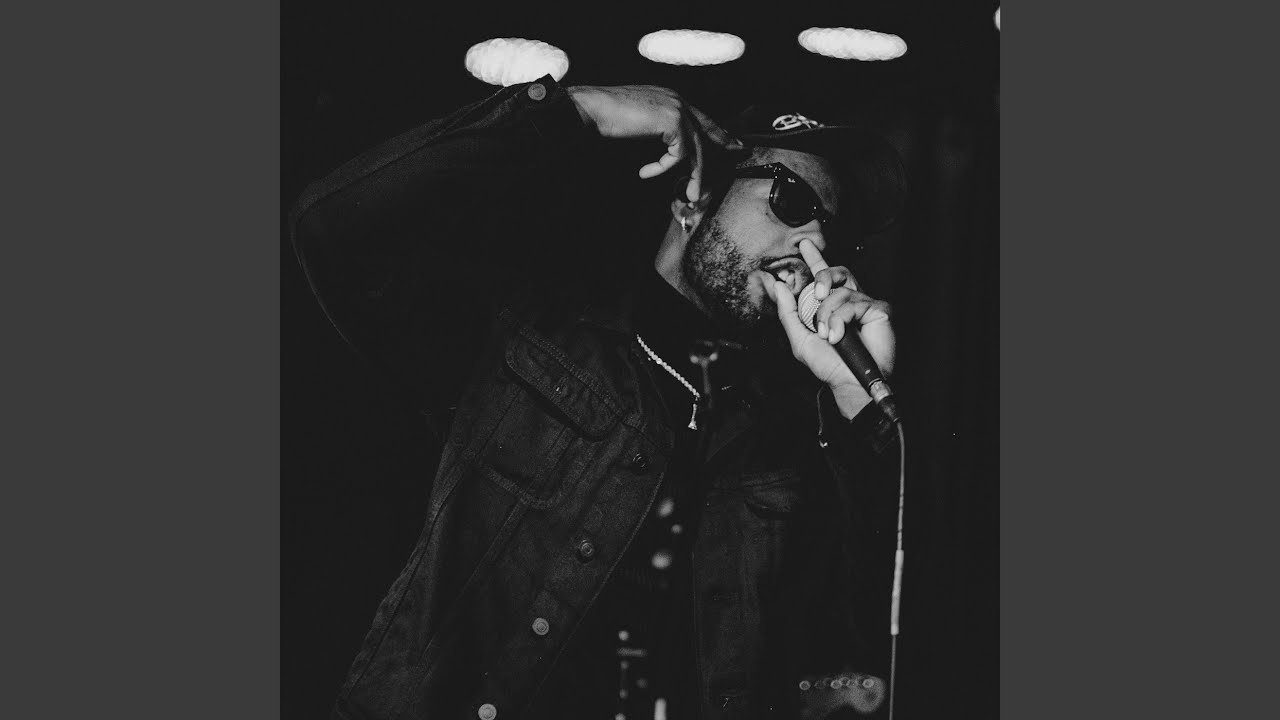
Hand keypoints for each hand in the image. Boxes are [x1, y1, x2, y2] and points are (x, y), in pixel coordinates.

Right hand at [566, 85, 741, 202]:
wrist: (591, 108)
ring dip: (695, 175)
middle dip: (724, 144)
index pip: (700, 117)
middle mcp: (677, 100)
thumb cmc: (606, 117)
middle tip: (739, 154)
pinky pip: (678, 154)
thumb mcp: (637, 123)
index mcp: (669, 97)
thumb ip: (656, 129)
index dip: (717, 131)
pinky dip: (662, 168)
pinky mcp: (672, 121)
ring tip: (690, 195)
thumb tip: (667, 147)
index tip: (731, 142)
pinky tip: (645, 172)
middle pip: (708, 129)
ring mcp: (676, 108)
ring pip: (697, 147)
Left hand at [770, 239, 894, 418]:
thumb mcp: (799, 338)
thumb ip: (788, 312)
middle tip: (816, 296)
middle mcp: (850, 301)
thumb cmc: (829, 365)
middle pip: (837, 272)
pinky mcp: (879, 310)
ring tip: (829, 335)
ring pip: (840, 292)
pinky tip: (840, 336)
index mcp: (832, 306)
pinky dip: (841, 320)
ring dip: (828, 315)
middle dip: (822, 278)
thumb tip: (779, 287)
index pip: (824, 277)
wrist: (848, 382)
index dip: (816, 259)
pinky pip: (854, 303)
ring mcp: (866, 305)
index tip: (804, 245)